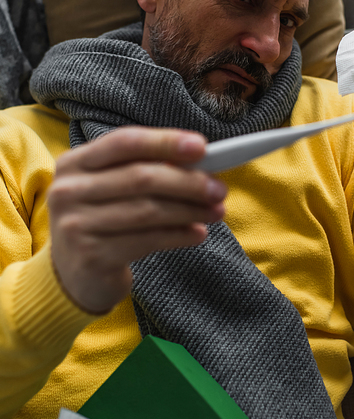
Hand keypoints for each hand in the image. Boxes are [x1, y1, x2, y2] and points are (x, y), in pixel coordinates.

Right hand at [48, 127, 226, 313]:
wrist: (73, 275)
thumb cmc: (104, 220)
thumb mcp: (112, 189)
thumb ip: (146, 169)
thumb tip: (202, 162)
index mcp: (74, 163)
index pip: (125, 142)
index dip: (165, 142)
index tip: (202, 147)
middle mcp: (68, 190)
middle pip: (140, 178)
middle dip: (187, 182)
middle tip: (220, 189)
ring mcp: (76, 225)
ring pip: (148, 211)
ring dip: (189, 210)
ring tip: (216, 212)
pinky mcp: (91, 257)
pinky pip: (147, 241)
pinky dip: (179, 236)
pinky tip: (198, 234)